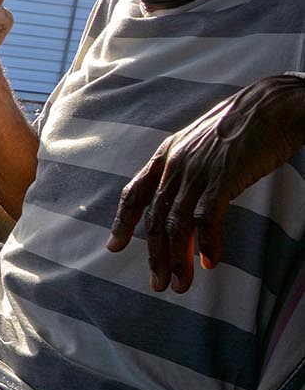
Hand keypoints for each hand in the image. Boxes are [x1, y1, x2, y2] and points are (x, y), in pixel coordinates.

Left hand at [108, 74, 304, 292]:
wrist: (275, 103)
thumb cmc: (244, 126)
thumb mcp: (204, 145)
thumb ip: (190, 170)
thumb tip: (187, 199)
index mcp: (168, 155)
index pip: (136, 193)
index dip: (123, 222)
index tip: (114, 247)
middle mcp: (176, 163)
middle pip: (155, 217)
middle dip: (155, 255)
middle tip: (158, 285)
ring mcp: (198, 170)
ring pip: (176, 223)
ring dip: (178, 259)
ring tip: (181, 285)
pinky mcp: (223, 176)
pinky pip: (206, 216)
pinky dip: (206, 241)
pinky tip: (209, 261)